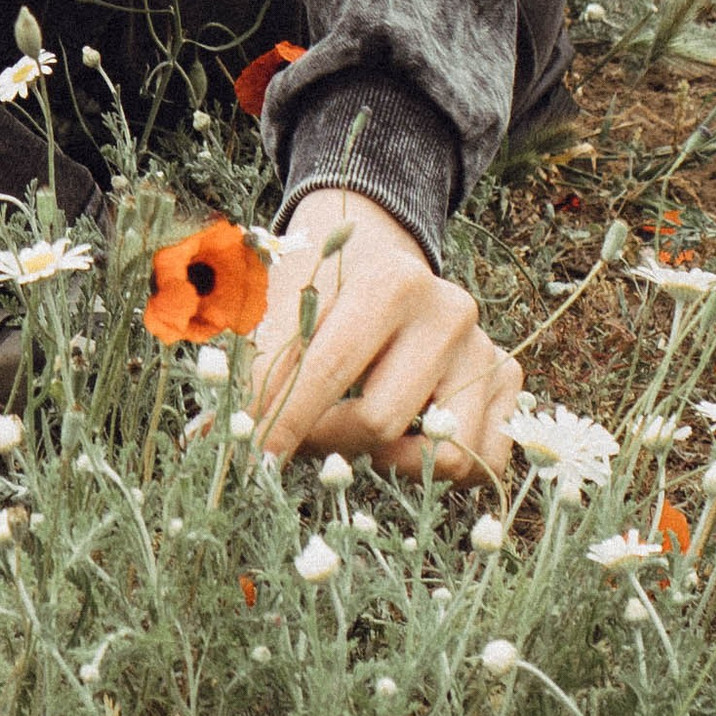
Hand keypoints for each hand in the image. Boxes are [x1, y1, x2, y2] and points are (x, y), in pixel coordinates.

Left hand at [245, 192, 519, 484]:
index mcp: (390, 280)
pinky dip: (441, 466)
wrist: (377, 250)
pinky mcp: (509, 380)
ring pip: (437, 453)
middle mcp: (448, 309)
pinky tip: (409, 437)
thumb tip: (206, 440)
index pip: (329, 370)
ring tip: (358, 428)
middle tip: (303, 435)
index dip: (285, 422)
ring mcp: (484, 347)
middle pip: (379, 421)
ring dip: (387, 457)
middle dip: (330, 439)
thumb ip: (251, 368)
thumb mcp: (282, 306)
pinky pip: (482, 461)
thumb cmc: (321, 285)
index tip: (254, 460)